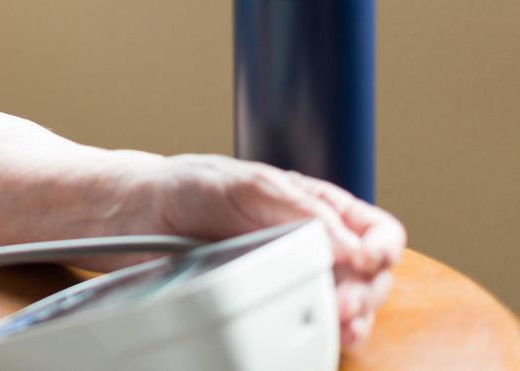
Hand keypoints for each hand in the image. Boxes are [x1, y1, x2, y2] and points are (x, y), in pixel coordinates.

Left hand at [146, 153, 405, 350]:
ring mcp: (290, 276)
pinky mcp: (266, 303)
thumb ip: (299, 207)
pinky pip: (305, 324)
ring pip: (347, 308)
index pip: (375, 230)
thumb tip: (350, 243)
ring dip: (351, 321)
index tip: (366, 262)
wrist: (138, 213)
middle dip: (366, 293)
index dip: (381, 248)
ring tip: (337, 324)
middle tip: (342, 304)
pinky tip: (319, 336)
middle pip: (371, 278)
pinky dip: (319, 335)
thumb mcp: (246, 182)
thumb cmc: (190, 186)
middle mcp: (310, 243)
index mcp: (313, 207)